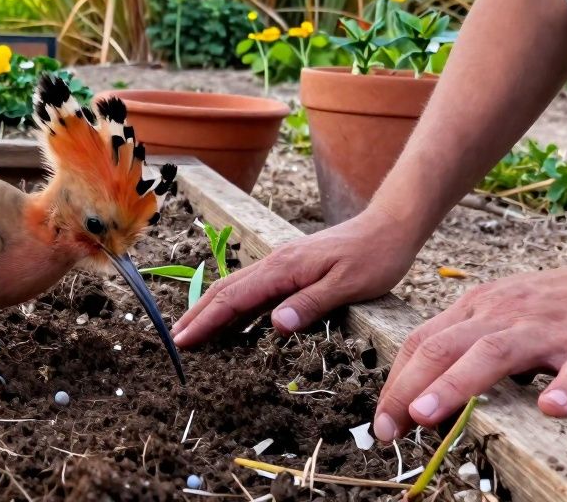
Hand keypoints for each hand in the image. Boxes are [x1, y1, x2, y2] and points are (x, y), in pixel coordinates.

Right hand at [172, 207, 421, 346]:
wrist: (390, 226)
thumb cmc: (375, 257)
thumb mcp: (348, 286)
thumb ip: (310, 304)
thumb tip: (275, 325)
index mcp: (283, 268)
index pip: (234, 297)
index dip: (206, 320)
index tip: (184, 339)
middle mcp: (275, 263)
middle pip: (225, 289)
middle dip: (198, 315)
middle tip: (176, 340)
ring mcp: (282, 264)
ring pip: (236, 287)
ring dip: (212, 309)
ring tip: (194, 332)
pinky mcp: (291, 268)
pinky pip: (254, 289)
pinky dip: (235, 306)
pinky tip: (234, 322)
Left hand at [373, 245, 566, 441]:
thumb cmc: (561, 305)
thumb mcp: (502, 314)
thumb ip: (467, 345)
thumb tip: (425, 390)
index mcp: (479, 308)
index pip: (423, 341)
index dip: (396, 380)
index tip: (381, 418)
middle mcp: (505, 314)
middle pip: (445, 346)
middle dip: (410, 386)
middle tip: (390, 424)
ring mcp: (548, 329)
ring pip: (494, 353)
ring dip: (455, 384)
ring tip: (428, 414)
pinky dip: (566, 387)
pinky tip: (552, 408)